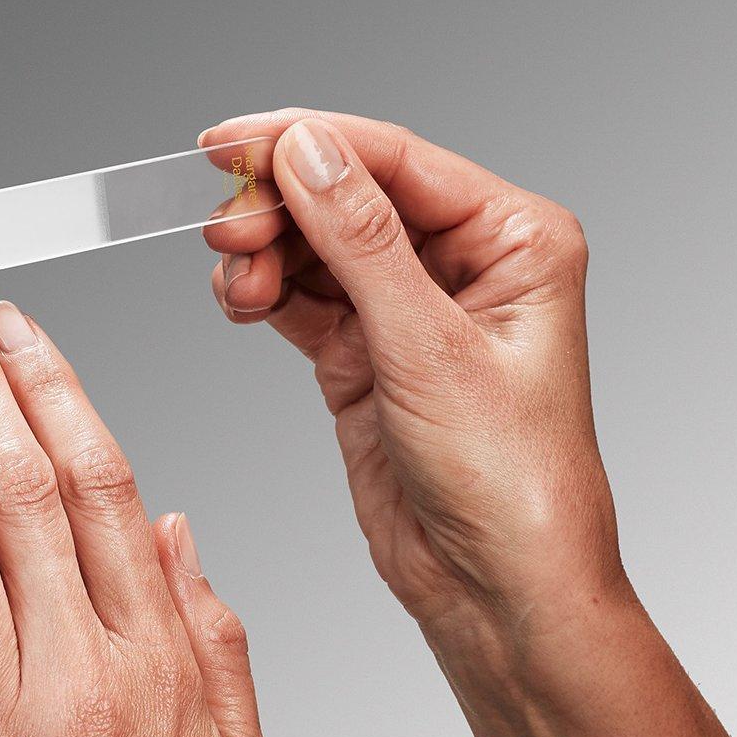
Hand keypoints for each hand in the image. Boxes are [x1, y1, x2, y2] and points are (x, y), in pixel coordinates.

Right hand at [202, 110, 628, 681]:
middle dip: (278, 204)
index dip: (307, 144)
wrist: (499, 593)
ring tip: (234, 280)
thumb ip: (361, 242)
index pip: (395, 162)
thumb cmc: (512, 484)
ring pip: (317, 248)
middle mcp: (467, 265)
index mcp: (515, 240)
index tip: (232, 144)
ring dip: (265, 254)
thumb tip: (308, 151)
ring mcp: (413, 313)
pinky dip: (265, 295)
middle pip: (347, 196)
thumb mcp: (430, 351)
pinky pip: (304, 300)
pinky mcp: (369, 359)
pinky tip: (242, 301)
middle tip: (221, 225)